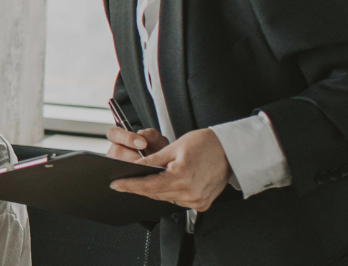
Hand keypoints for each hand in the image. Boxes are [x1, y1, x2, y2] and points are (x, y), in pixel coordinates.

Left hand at [110, 128, 231, 211]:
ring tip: (161, 174)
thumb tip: (135, 167)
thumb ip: (152, 160)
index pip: (147, 185)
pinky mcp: (202, 204)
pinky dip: (172, 192)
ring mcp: (196, 200)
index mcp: (180, 177)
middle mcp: (189, 193)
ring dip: (158, 188)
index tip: (116, 185)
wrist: (231, 150)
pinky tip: (174, 181)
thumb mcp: (175, 147)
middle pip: (155, 193)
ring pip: (166, 197)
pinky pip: (179, 200)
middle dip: (142, 186)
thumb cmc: (207, 144)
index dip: (129, 185)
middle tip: (130, 179)